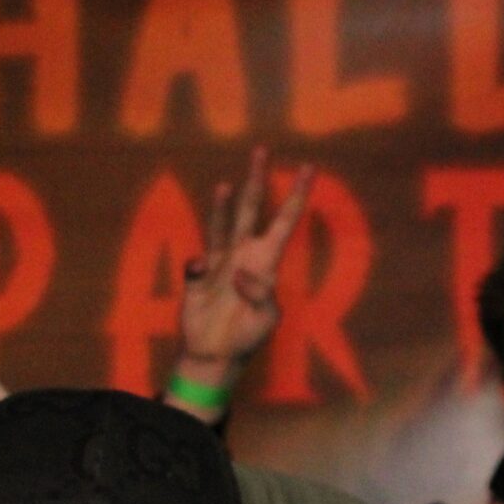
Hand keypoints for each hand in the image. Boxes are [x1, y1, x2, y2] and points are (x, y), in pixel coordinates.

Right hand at [167, 147, 314, 417]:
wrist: (216, 353)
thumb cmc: (248, 335)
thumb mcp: (266, 319)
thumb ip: (261, 296)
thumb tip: (242, 272)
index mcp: (267, 262)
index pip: (285, 221)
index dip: (296, 196)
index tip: (307, 168)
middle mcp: (244, 254)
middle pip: (251, 209)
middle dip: (257, 180)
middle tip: (261, 149)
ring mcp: (220, 262)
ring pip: (221, 225)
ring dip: (223, 206)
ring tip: (225, 185)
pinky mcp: (197, 275)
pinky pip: (196, 262)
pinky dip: (197, 265)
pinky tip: (201, 273)